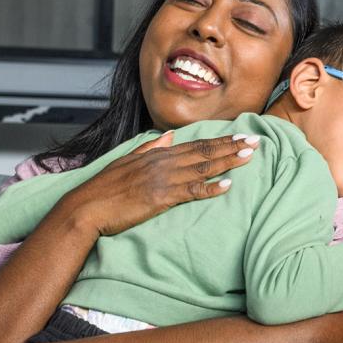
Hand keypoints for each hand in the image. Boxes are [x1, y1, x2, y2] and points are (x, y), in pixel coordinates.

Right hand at [58, 132, 257, 237]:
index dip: (220, 140)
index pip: (195, 144)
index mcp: (156, 154)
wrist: (87, 207)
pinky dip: (210, 188)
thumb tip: (170, 135)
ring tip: (249, 157)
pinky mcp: (160, 198)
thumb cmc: (103, 188)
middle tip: (256, 141)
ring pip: (203, 168)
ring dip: (228, 162)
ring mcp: (163, 179)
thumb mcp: (126, 161)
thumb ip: (150, 148)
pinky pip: (191, 191)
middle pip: (204, 152)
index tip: (240, 135)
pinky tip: (228, 185)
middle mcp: (163, 163)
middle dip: (232, 146)